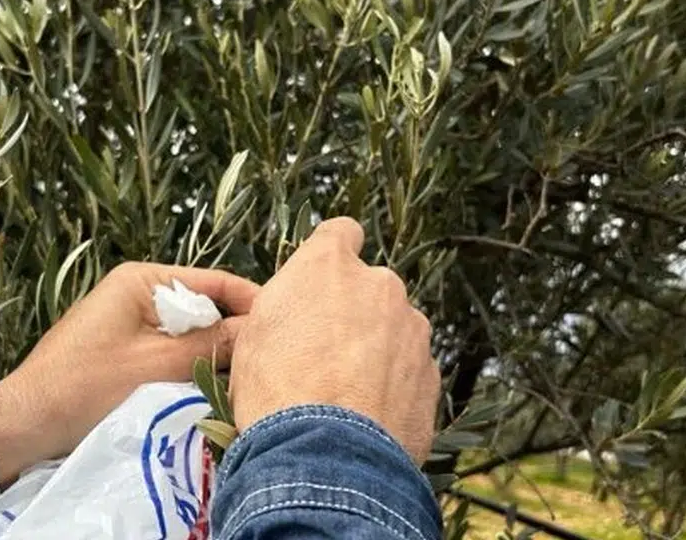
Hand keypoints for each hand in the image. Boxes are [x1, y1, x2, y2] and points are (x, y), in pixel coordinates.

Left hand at [0, 262, 258, 482]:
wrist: (27, 423)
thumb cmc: (87, 385)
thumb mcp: (159, 364)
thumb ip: (213, 344)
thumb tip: (260, 330)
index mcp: (142, 281)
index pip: (214, 282)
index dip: (251, 302)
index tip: (284, 325)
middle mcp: (137, 294)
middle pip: (204, 308)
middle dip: (233, 333)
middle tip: (270, 358)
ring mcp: (129, 324)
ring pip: (189, 335)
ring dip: (211, 355)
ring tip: (247, 376)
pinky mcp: (124, 353)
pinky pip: (169, 353)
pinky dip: (189, 368)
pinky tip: (210, 389)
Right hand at [228, 217, 439, 461]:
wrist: (323, 453)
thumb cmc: (274, 388)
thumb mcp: (254, 335)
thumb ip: (286, 308)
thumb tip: (296, 316)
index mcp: (329, 265)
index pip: (341, 232)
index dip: (331, 255)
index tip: (321, 282)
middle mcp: (380, 285)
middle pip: (370, 288)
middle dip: (354, 312)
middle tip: (324, 354)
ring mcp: (413, 330)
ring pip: (395, 330)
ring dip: (377, 350)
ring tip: (346, 395)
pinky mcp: (431, 375)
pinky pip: (410, 371)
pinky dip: (393, 387)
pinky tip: (366, 417)